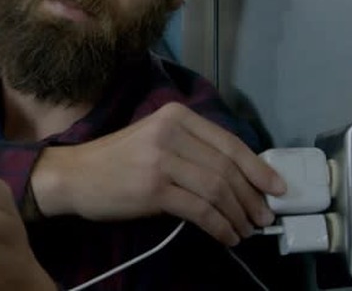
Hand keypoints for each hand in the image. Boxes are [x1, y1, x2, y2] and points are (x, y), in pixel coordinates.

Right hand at [33, 102, 286, 245]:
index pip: (229, 143)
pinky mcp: (153, 189)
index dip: (258, 168)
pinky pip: (200, 210)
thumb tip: (240, 177)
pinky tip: (226, 235)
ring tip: (245, 230)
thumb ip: (191, 149)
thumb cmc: (115, 160)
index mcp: (175, 116)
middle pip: (227, 168)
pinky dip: (220, 226)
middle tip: (262, 217)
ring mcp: (161, 159)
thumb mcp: (155, 140)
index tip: (277, 188)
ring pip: (218, 189)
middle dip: (251, 197)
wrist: (74, 176)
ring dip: (238, 215)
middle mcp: (170, 132)